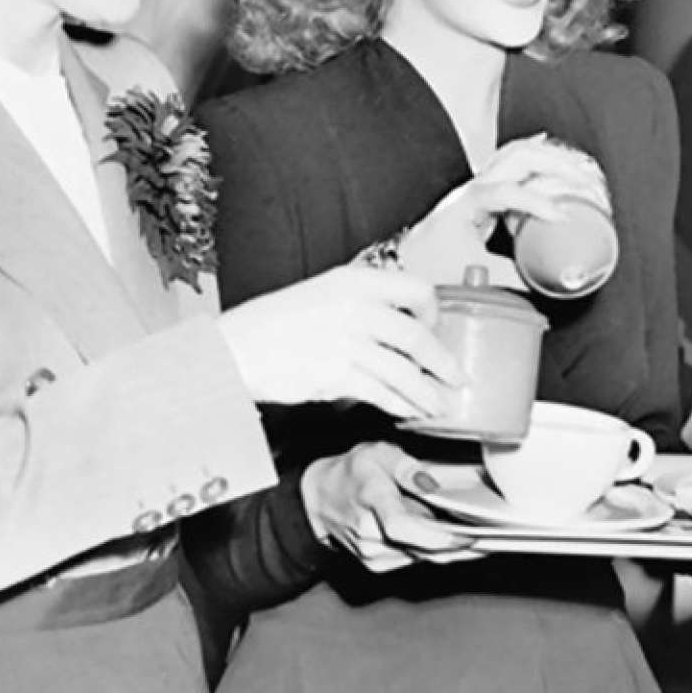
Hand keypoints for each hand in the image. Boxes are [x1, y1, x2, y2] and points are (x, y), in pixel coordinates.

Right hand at [219, 266, 461, 419]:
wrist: (235, 349)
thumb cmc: (275, 323)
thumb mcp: (322, 294)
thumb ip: (362, 304)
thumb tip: (398, 328)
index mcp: (354, 280)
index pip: (416, 289)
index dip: (433, 312)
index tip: (436, 327)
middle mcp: (356, 307)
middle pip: (418, 337)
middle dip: (443, 363)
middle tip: (455, 376)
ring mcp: (348, 342)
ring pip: (405, 372)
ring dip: (426, 392)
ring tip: (438, 404)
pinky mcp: (338, 376)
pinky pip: (383, 394)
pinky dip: (402, 406)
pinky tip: (410, 412)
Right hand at [300, 442, 469, 568]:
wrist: (321, 499)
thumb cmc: (353, 471)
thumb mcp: (377, 452)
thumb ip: (406, 466)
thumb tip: (432, 484)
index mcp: (371, 498)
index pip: (402, 526)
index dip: (437, 535)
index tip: (468, 534)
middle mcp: (369, 532)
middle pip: (420, 547)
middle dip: (457, 543)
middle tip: (490, 536)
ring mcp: (371, 553)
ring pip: (421, 556)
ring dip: (449, 549)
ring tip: (477, 534)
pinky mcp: (377, 565)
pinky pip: (414, 560)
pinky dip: (435, 551)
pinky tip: (453, 539)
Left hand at [398, 135, 610, 287]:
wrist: (413, 256)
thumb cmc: (435, 264)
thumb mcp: (473, 275)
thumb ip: (510, 279)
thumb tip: (545, 285)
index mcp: (468, 204)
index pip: (507, 192)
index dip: (536, 202)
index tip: (561, 216)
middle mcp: (475, 185)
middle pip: (518, 157)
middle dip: (555, 165)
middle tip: (584, 182)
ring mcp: (481, 182)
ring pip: (518, 152)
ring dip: (551, 157)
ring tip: (580, 169)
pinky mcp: (488, 187)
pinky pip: (515, 161)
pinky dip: (538, 154)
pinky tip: (554, 151)